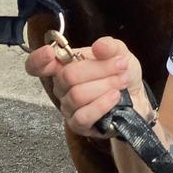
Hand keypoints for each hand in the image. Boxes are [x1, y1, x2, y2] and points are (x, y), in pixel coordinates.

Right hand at [25, 36, 146, 137]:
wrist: (137, 96)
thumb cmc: (121, 73)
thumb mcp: (119, 52)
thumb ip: (109, 46)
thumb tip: (98, 46)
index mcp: (64, 65)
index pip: (36, 65)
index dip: (38, 60)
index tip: (50, 53)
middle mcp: (62, 87)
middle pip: (67, 76)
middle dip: (98, 69)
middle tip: (121, 65)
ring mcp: (69, 107)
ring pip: (77, 95)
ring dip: (105, 85)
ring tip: (122, 81)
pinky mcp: (79, 126)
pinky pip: (83, 116)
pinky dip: (101, 104)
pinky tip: (115, 97)